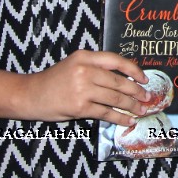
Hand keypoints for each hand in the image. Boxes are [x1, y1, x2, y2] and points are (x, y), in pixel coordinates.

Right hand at [21, 50, 148, 125]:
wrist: (30, 94)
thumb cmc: (54, 81)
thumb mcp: (74, 65)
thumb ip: (96, 68)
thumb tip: (125, 79)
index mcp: (85, 56)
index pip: (116, 60)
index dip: (133, 70)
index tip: (144, 78)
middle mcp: (85, 70)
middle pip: (119, 81)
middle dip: (136, 91)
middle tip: (147, 97)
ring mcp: (82, 89)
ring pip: (115, 98)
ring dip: (131, 106)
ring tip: (140, 110)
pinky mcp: (80, 107)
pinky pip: (106, 113)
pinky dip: (119, 118)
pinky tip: (128, 121)